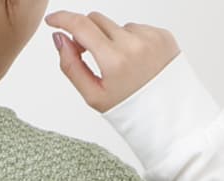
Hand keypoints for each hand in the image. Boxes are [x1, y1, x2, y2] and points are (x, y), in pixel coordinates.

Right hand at [44, 11, 180, 111]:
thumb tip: (59, 39)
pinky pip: (138, 29)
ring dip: (112, 41)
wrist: (170, 119)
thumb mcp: (94, 96)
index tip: (53, 20)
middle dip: (86, 32)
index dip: (63, 19)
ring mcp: (150, 37)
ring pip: (118, 26)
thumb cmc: (131, 110)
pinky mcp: (163, 35)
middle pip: (97, 20)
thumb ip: (72, 66)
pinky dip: (132, 42)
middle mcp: (134, 44)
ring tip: (122, 69)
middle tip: (86, 53)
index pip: (81, 26)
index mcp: (114, 61)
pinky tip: (138, 64)